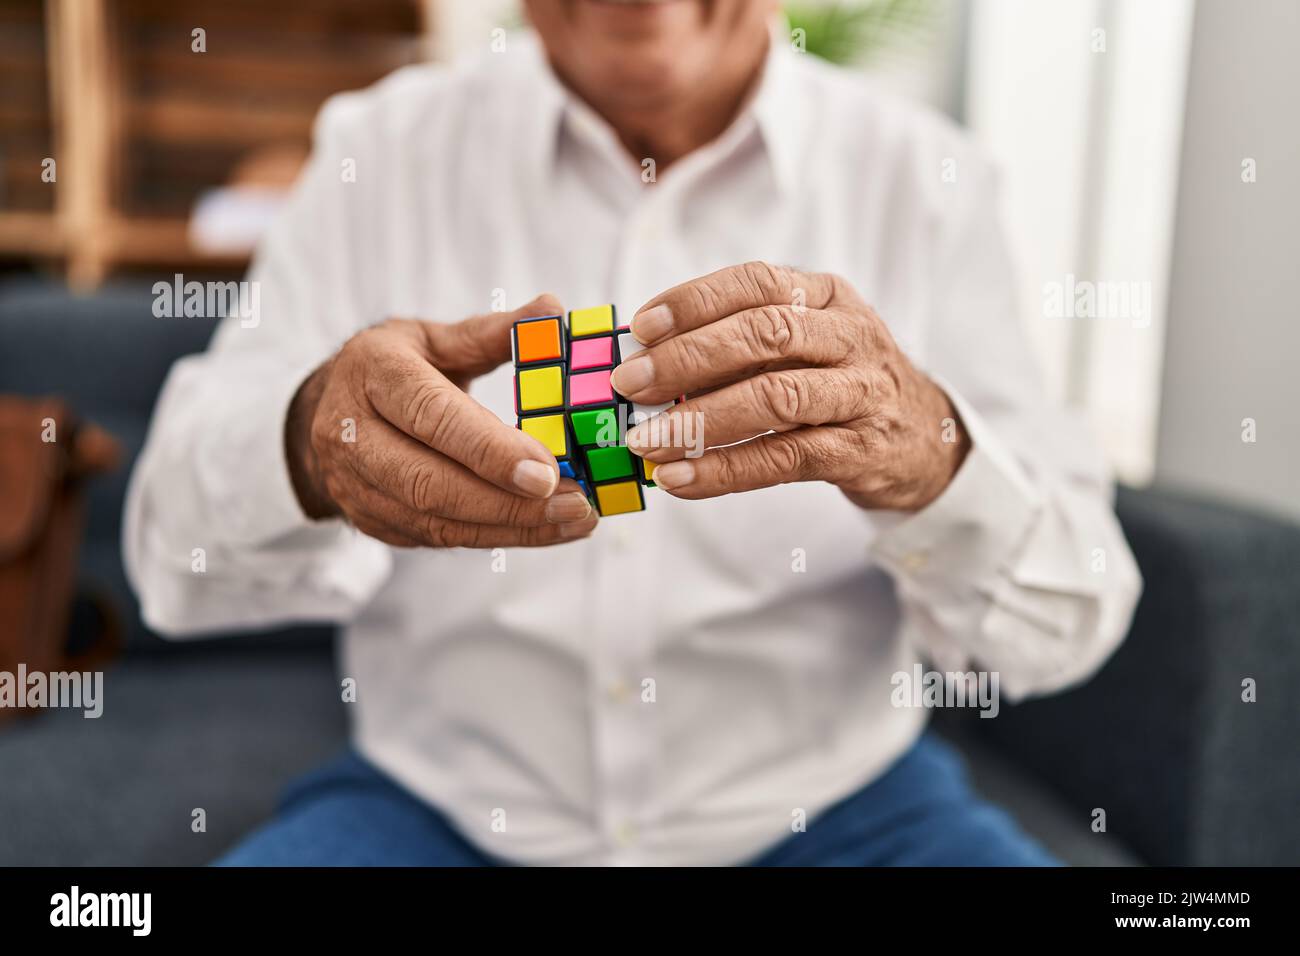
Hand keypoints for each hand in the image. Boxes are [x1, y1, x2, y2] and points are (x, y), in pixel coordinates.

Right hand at [286, 295, 597, 546]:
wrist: (328, 412)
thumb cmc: (394, 368)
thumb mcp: (435, 339)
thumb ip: (493, 333)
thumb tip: (552, 310)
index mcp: (373, 373)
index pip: (432, 416)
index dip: (490, 449)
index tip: (548, 472)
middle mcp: (352, 433)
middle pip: (431, 482)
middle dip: (509, 503)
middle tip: (576, 505)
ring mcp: (355, 484)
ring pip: (436, 520)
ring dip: (512, 527)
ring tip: (574, 521)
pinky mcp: (370, 521)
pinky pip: (437, 537)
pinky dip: (495, 536)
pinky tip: (543, 529)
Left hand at [613, 262, 969, 511]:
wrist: (926, 438)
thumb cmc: (840, 383)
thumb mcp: (805, 342)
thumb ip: (740, 341)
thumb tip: (645, 357)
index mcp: (826, 296)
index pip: (757, 282)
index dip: (696, 301)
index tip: (642, 326)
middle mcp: (848, 336)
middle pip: (766, 334)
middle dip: (689, 358)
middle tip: (632, 384)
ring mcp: (861, 393)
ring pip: (777, 397)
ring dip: (702, 419)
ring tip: (647, 441)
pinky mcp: (861, 450)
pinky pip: (786, 458)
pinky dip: (726, 470)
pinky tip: (681, 479)